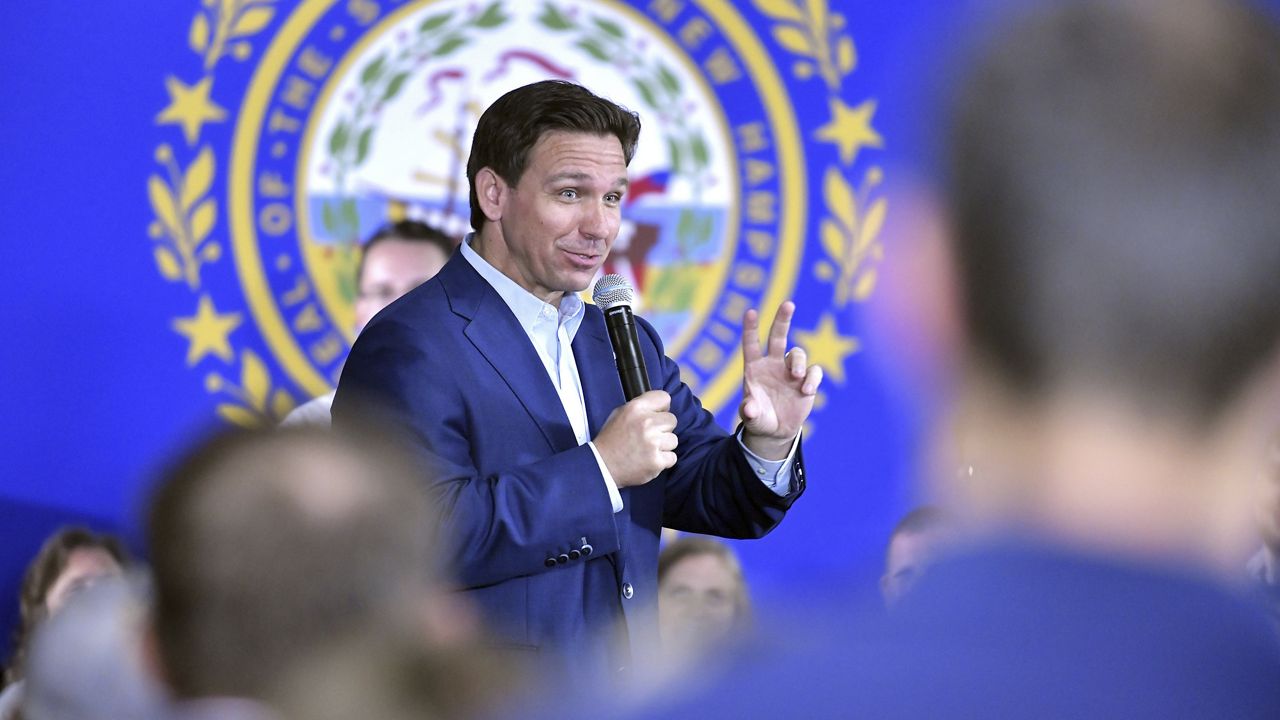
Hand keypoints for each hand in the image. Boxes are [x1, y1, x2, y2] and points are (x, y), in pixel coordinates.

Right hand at [593, 390, 678, 487]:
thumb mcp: (619, 414)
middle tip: (650, 436)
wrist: (602, 466)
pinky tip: (649, 460)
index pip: (664, 398)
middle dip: (663, 428)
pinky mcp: (657, 461)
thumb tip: (659, 408)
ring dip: (663, 446)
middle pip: (672, 420)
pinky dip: (663, 461)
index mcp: (635, 408)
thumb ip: (640, 409)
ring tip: (647, 450)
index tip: (658, 415)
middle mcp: (646, 423)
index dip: (662, 408)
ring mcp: (653, 443)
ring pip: (674, 440)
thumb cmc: (610, 441)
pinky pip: (672, 457)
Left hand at [739, 301, 822, 458]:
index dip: (751, 328)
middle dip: (782, 319)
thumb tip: (749, 408)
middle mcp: (773, 364)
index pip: (751, 344)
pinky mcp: (807, 380)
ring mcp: (790, 371)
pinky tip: (806, 391)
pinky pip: (814, 371)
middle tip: (788, 304)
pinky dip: (812, 378)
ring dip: (797, 362)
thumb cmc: (759, 418)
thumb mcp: (752, 418)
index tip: (750, 312)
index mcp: (754, 368)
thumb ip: (749, 412)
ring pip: (797, 353)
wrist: (776, 430)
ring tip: (796, 377)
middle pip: (778, 336)